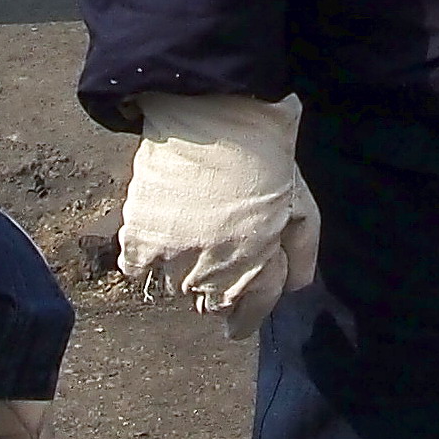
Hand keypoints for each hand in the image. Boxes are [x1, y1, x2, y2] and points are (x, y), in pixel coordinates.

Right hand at [116, 93, 319, 339]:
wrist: (211, 108)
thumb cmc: (265, 151)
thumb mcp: (301, 200)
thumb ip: (302, 250)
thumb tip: (294, 288)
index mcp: (260, 259)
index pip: (253, 307)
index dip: (246, 320)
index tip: (236, 329)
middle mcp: (217, 265)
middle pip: (212, 303)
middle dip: (217, 297)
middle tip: (216, 277)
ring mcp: (176, 252)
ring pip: (176, 289)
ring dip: (184, 278)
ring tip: (190, 250)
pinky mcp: (141, 233)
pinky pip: (135, 269)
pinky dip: (143, 263)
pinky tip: (153, 248)